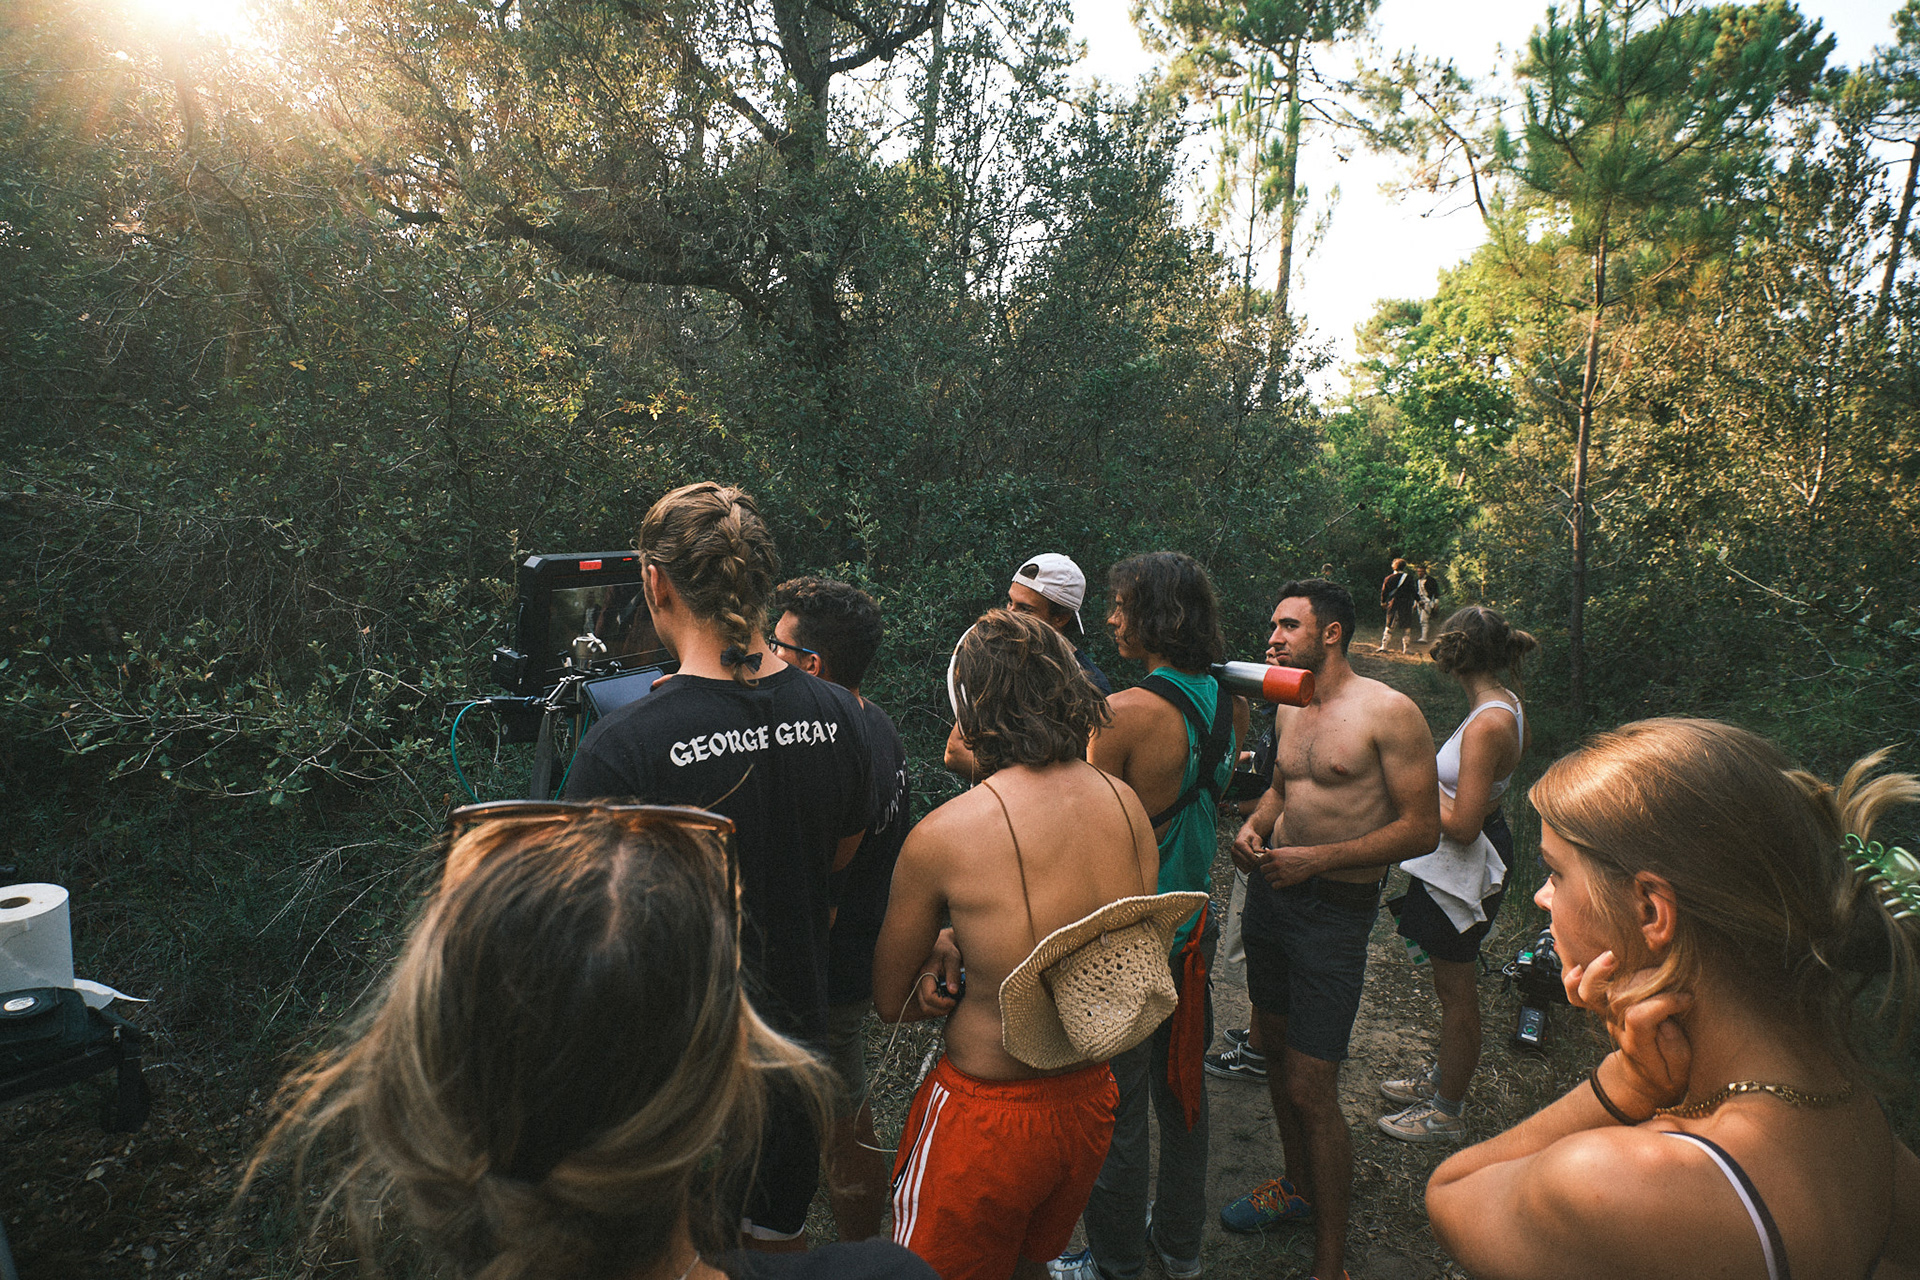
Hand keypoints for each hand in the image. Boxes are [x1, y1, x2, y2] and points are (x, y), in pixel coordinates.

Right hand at [911, 928, 963, 1018]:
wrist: (940, 945)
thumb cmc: (947, 951)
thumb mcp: (953, 959)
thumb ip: (953, 974)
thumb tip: (953, 991)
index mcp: (924, 973)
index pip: (929, 997)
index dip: (943, 1003)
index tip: (955, 1000)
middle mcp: (917, 981)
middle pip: (925, 1006)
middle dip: (941, 1010)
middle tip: (954, 1003)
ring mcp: (916, 985)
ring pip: (924, 1007)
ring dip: (939, 1010)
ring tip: (951, 1002)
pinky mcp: (919, 988)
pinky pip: (925, 1004)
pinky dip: (936, 1006)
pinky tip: (946, 999)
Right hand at [1232, 823, 1265, 873]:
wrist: (1244, 836)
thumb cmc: (1252, 837)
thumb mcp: (1256, 838)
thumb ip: (1257, 845)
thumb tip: (1260, 852)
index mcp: (1239, 843)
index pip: (1250, 855)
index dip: (1258, 859)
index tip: (1263, 859)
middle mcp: (1234, 850)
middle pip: (1248, 863)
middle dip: (1256, 864)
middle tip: (1262, 862)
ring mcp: (1233, 857)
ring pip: (1246, 868)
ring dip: (1253, 867)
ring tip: (1258, 862)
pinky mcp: (1234, 862)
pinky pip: (1244, 870)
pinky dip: (1250, 869)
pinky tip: (1253, 864)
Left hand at [1257, 845, 1316, 888]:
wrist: (1312, 860)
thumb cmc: (1299, 853)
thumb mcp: (1285, 850)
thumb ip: (1274, 852)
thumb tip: (1265, 852)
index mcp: (1274, 854)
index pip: (1260, 860)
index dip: (1263, 863)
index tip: (1267, 865)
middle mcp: (1276, 863)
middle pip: (1262, 870)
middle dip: (1266, 871)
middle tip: (1272, 871)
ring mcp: (1281, 872)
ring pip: (1267, 878)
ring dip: (1271, 878)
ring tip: (1277, 876)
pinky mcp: (1286, 881)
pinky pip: (1274, 885)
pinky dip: (1276, 885)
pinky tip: (1280, 882)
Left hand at [1573, 951, 1691, 1114]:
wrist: (1639, 1080)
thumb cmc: (1665, 1073)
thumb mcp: (1680, 1072)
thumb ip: (1675, 1050)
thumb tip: (1666, 1023)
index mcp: (1638, 1043)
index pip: (1640, 1017)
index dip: (1663, 1002)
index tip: (1686, 999)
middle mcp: (1617, 1026)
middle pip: (1617, 998)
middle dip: (1639, 980)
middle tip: (1665, 974)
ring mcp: (1606, 1015)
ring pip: (1591, 993)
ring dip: (1597, 973)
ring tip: (1612, 957)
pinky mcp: (1601, 1007)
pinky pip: (1578, 996)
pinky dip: (1572, 982)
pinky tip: (1576, 968)